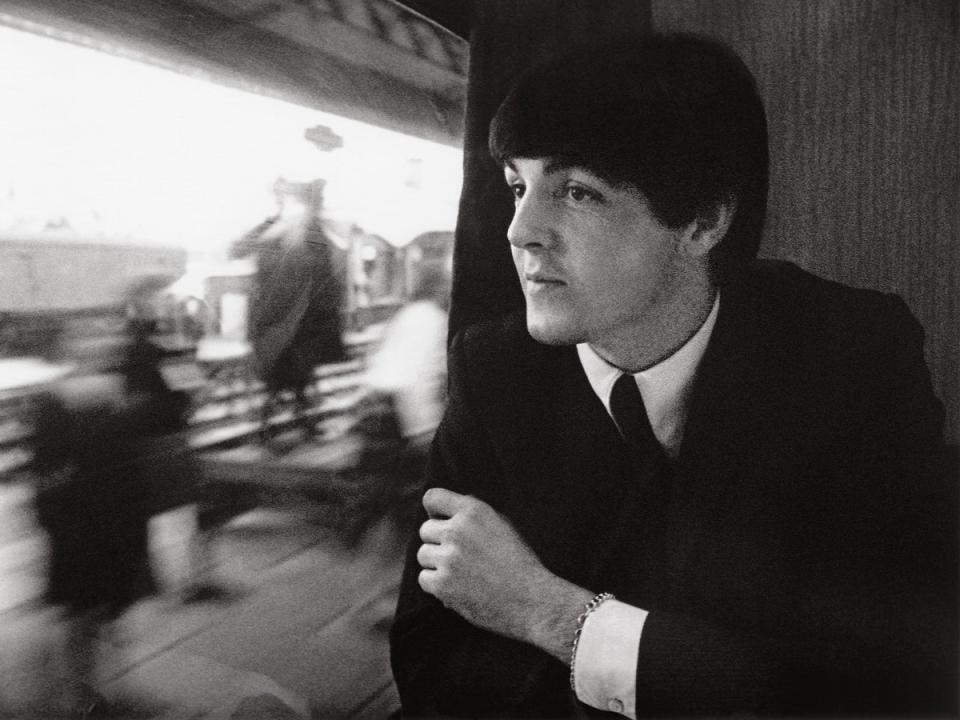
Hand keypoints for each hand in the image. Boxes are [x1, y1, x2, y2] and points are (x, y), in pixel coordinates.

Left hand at [417, 488, 591, 659]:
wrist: (532, 600)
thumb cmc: (520, 564)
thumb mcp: (502, 526)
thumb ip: (473, 516)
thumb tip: (445, 512)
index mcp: (473, 511)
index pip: (432, 498)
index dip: (434, 511)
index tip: (442, 523)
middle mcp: (458, 530)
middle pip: (425, 530)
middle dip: (438, 542)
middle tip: (459, 557)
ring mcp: (449, 558)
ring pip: (423, 555)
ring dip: (437, 564)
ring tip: (461, 574)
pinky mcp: (443, 584)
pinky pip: (424, 579)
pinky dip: (436, 585)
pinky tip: (457, 587)